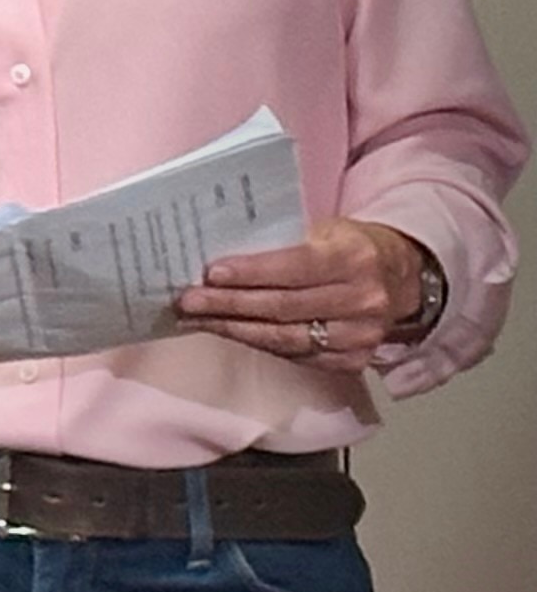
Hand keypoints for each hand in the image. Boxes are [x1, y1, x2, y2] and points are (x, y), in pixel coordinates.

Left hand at [176, 218, 428, 376]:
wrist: (402, 278)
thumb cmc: (351, 248)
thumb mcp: (326, 230)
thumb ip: (283, 242)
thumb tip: (221, 253)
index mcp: (356, 258)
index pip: (296, 268)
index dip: (251, 273)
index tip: (211, 274)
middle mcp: (364, 300)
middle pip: (284, 308)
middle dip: (229, 305)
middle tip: (188, 301)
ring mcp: (361, 335)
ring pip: (285, 338)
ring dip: (235, 329)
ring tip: (198, 319)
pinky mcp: (353, 361)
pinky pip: (295, 356)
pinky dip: (259, 344)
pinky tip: (231, 332)